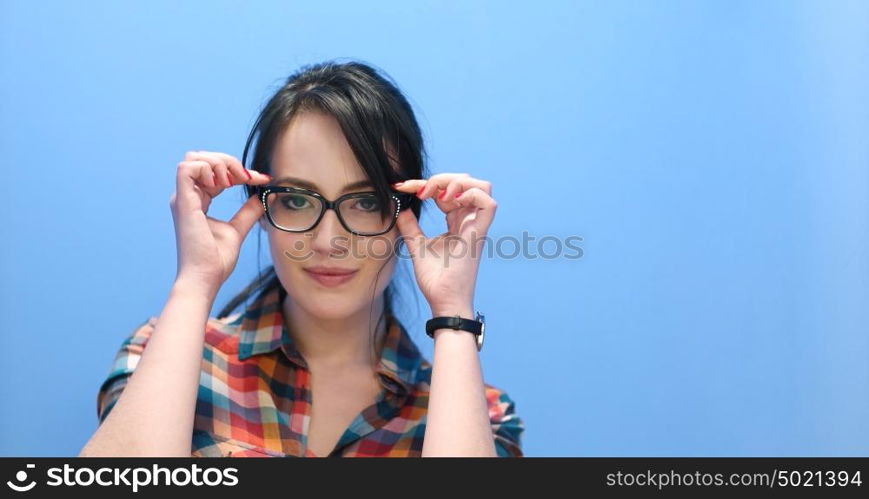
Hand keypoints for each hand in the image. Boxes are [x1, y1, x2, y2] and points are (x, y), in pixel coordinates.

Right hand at [169, 150, 270, 292]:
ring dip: (219, 163)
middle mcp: (187, 197)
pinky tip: (223, 184)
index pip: (214, 172)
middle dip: (228, 162)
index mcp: (197, 201)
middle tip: (247, 177)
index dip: (238, 170)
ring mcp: (183, 199)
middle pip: (202, 158)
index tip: (262, 178)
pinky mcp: (183, 202)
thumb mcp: (237, 229)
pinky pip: (187, 168)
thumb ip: (247, 212)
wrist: (205, 278)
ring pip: (194, 158)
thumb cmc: (216, 260)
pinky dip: (208, 169)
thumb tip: (261, 196)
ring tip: (233, 182)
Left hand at [392, 173, 496, 315]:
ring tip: (436, 194)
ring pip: (481, 186)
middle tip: (420, 191)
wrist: (443, 300)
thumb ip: (410, 226)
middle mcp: (468, 221)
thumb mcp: (417, 246)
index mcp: (456, 222)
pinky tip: (449, 200)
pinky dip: (471, 194)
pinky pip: (488, 204)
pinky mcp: (479, 234)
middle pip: (467, 182)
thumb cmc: (435, 280)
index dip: (427, 183)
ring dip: (457, 183)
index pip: (447, 191)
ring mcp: (476, 226)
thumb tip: (399, 208)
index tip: (403, 187)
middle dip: (442, 178)